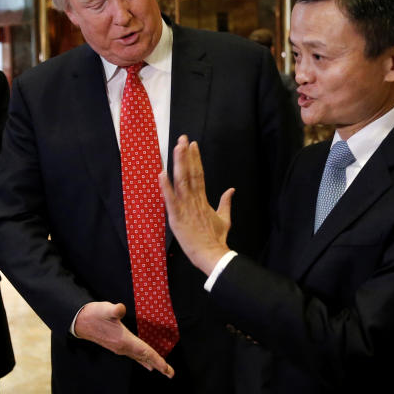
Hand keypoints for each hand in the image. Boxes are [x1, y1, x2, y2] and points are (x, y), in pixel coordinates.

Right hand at [73, 302, 173, 377]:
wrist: (79, 321)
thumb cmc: (94, 314)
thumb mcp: (105, 309)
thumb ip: (114, 310)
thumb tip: (120, 308)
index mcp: (124, 340)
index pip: (145, 352)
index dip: (157, 360)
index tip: (167, 369)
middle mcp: (123, 347)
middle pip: (144, 358)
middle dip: (158, 365)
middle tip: (170, 374)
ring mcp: (119, 348)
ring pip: (139, 358)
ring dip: (151, 363)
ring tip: (162, 369)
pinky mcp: (116, 346)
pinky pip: (133, 355)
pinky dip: (142, 359)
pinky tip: (145, 362)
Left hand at [159, 135, 233, 275]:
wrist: (213, 255)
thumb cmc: (217, 239)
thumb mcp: (224, 219)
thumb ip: (226, 202)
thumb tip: (231, 190)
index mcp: (203, 200)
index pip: (199, 174)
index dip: (195, 159)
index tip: (193, 145)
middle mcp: (194, 200)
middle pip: (190, 173)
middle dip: (186, 155)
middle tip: (183, 138)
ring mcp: (185, 208)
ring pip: (181, 181)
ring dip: (178, 163)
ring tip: (177, 147)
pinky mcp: (177, 217)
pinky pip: (170, 199)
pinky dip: (165, 187)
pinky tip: (162, 173)